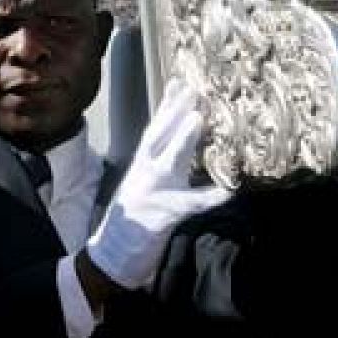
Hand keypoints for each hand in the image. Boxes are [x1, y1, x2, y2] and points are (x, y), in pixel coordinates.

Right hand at [83, 81, 228, 295]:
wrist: (110, 254)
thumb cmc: (133, 219)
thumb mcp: (145, 185)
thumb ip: (162, 165)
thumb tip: (181, 144)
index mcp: (143, 165)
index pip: (155, 129)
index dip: (167, 106)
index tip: (179, 82)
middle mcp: (145, 173)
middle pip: (159, 136)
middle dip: (173, 111)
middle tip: (192, 88)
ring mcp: (152, 193)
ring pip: (168, 161)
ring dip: (182, 140)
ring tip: (198, 119)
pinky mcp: (163, 216)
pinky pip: (189, 205)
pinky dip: (208, 198)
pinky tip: (227, 192)